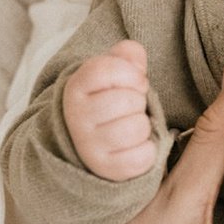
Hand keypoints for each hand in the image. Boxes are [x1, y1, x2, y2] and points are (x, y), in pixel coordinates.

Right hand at [62, 40, 155, 180]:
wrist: (88, 143)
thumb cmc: (108, 101)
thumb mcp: (113, 74)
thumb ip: (126, 57)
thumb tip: (134, 53)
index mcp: (76, 87)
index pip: (108, 69)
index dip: (132, 74)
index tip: (135, 82)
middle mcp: (76, 118)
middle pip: (129, 100)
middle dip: (139, 101)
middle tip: (130, 108)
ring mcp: (88, 146)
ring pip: (137, 128)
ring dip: (143, 126)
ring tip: (130, 126)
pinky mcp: (104, 170)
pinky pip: (143, 156)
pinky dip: (147, 151)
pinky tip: (133, 147)